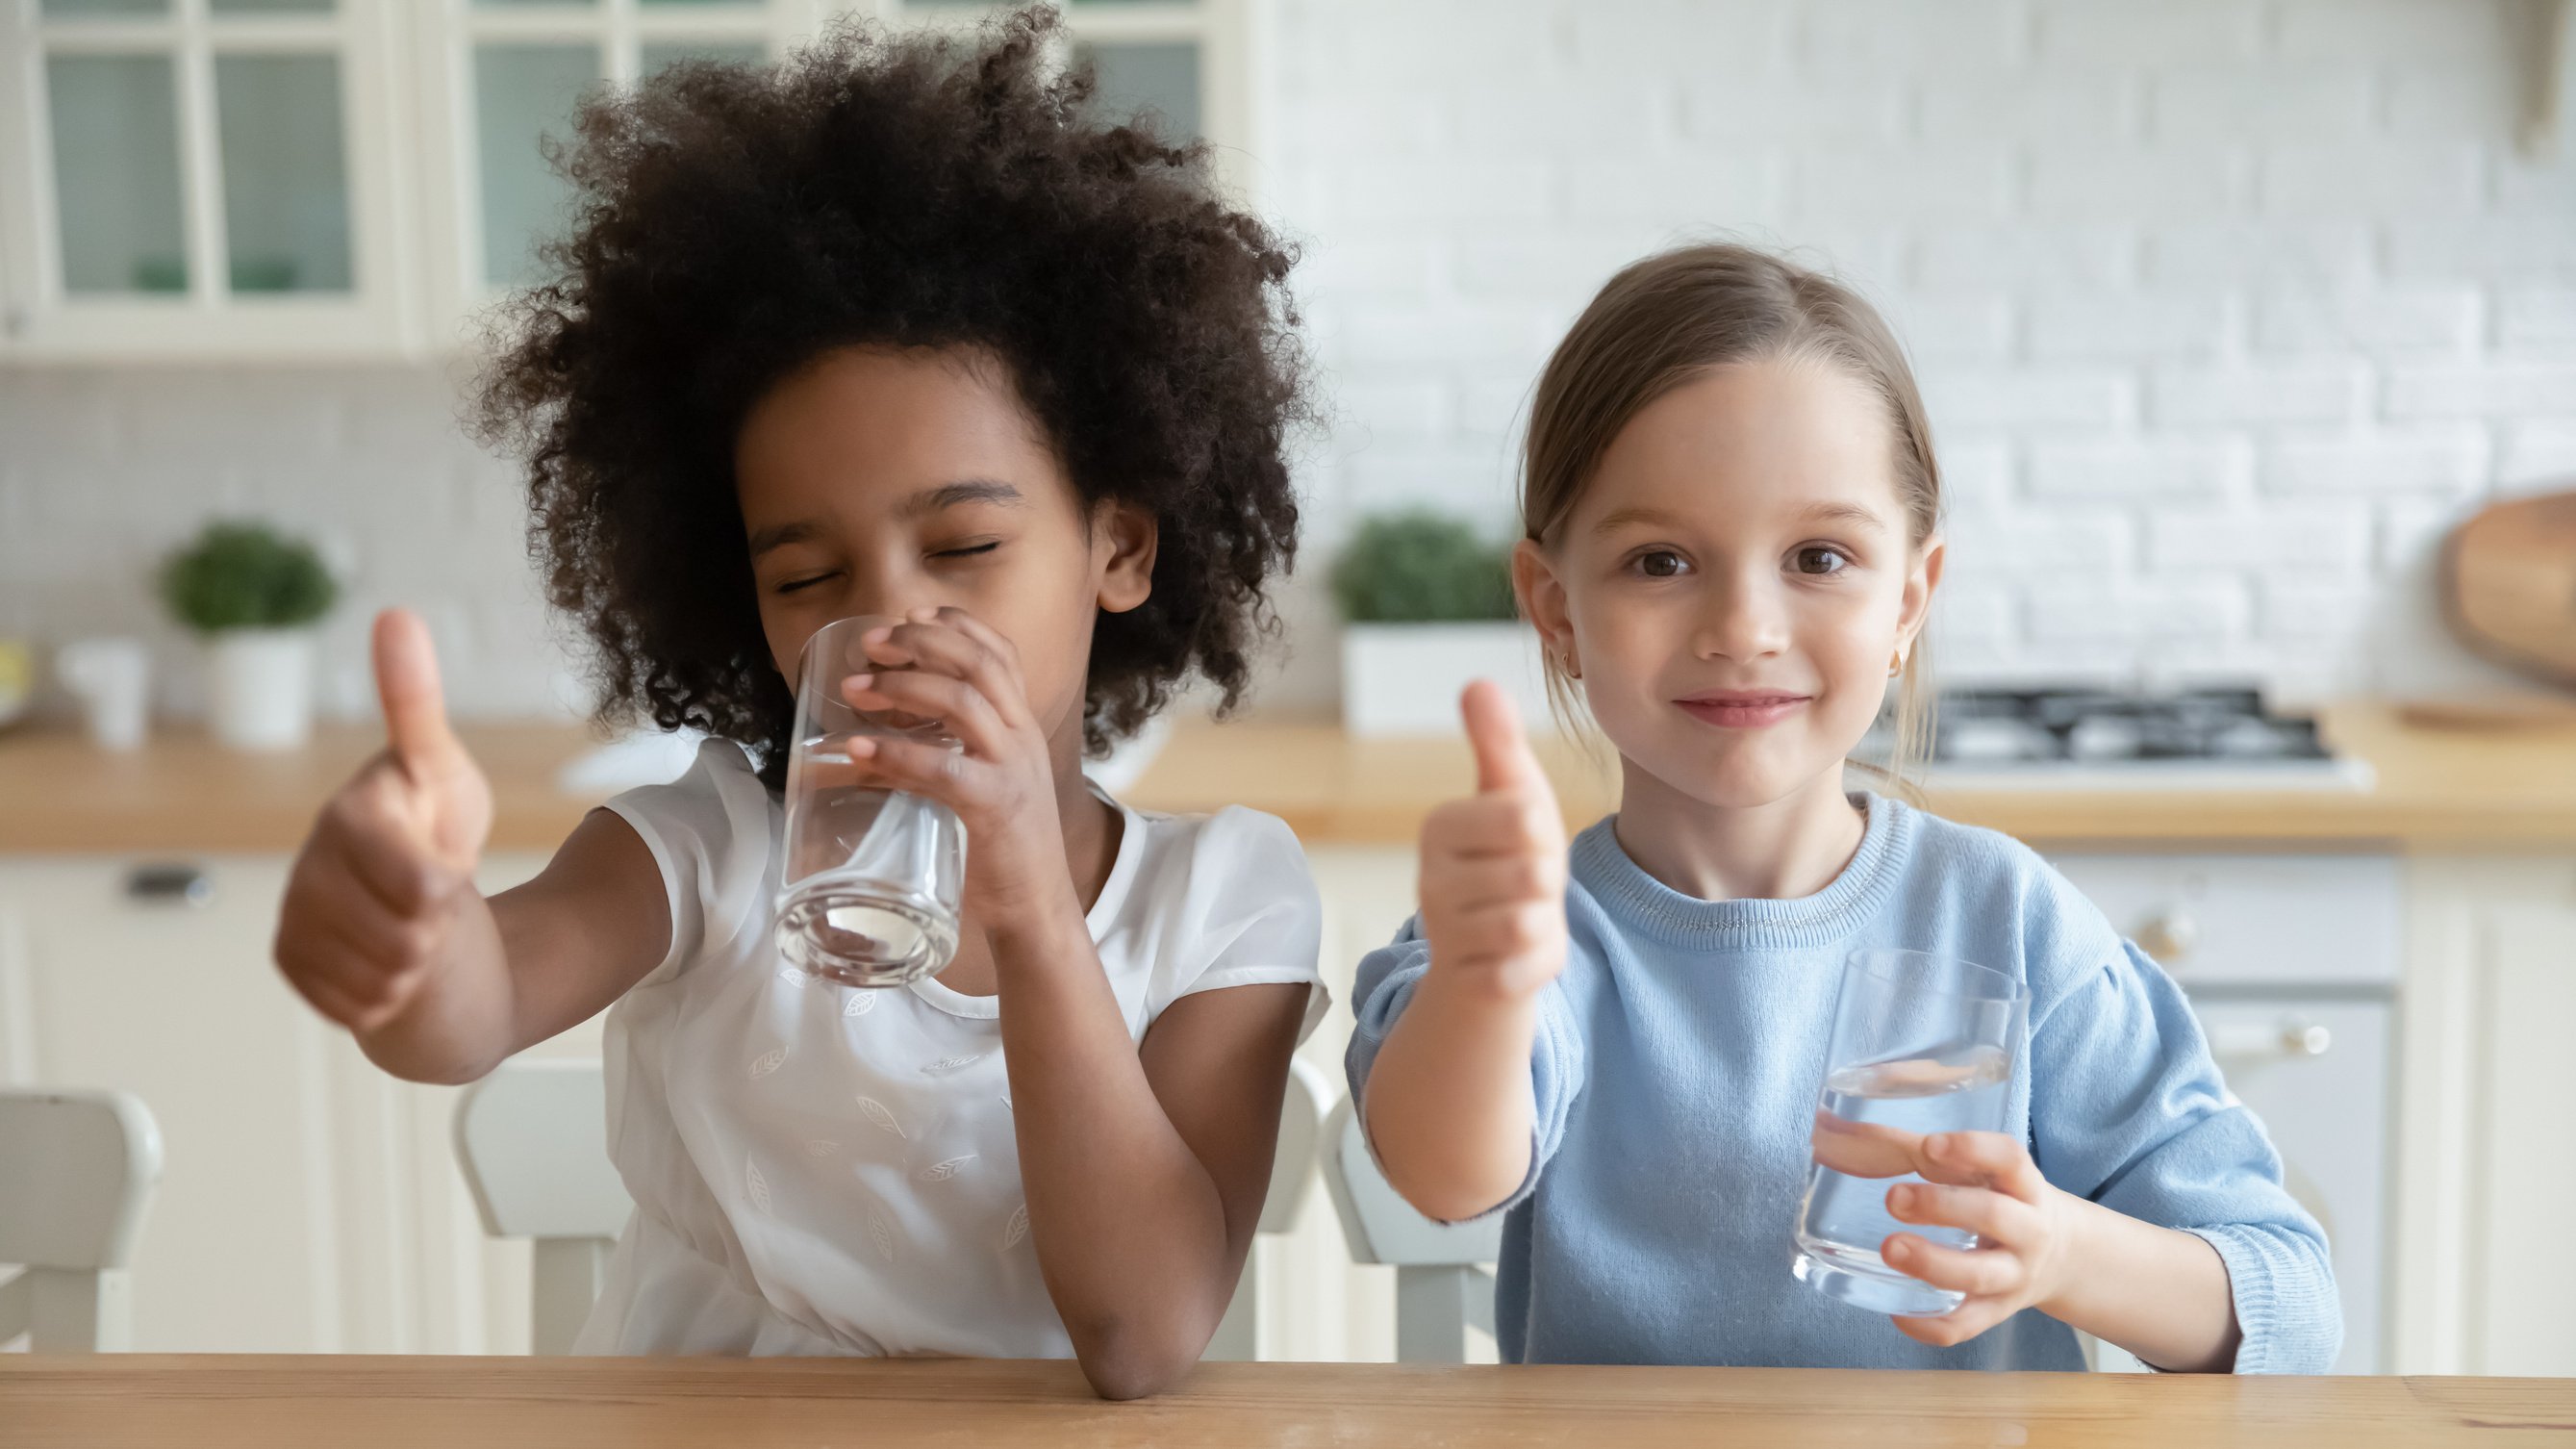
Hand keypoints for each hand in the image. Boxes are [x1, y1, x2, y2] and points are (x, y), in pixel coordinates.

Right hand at [274, 609, 493, 1032]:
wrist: (413, 894)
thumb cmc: (432, 822)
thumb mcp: (443, 767)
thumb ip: (416, 703)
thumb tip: (395, 616)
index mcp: (351, 814)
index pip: (425, 885)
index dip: (448, 887)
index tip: (445, 864)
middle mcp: (310, 864)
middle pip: (407, 941)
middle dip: (434, 928)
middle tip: (428, 899)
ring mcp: (295, 915)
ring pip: (383, 979)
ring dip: (413, 963)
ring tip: (408, 924)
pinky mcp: (290, 960)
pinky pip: (357, 1006)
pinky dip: (384, 993)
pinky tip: (381, 956)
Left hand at [834, 606, 1070, 921]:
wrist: (1038, 907)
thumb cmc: (1001, 850)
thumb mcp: (978, 788)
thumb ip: (936, 760)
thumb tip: (864, 750)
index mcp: (1022, 729)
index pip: (1001, 655)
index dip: (957, 624)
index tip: (912, 612)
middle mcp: (1022, 738)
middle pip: (980, 664)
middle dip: (921, 642)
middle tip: (872, 643)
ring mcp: (1012, 770)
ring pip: (963, 702)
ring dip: (902, 687)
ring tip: (855, 689)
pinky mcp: (995, 806)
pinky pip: (943, 768)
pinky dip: (896, 753)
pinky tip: (858, 748)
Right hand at [1417, 680, 1567, 1000]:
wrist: (1492, 948)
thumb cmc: (1507, 857)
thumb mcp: (1511, 793)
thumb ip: (1497, 741)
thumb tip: (1477, 681)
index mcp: (1438, 826)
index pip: (1524, 815)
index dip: (1543, 830)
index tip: (1524, 840)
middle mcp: (1430, 880)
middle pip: (1534, 872)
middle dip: (1548, 879)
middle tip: (1526, 883)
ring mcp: (1445, 934)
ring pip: (1530, 921)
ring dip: (1544, 920)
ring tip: (1522, 915)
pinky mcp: (1469, 981)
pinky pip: (1525, 969)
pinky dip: (1536, 964)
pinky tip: (1516, 956)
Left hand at [1875, 1130, 2079, 1345]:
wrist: (2063, 1257)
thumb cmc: (2001, 1199)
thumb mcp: (1978, 1171)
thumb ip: (1919, 1151)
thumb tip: (1838, 1128)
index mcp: (2024, 1185)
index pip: (2010, 1160)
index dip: (1973, 1150)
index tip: (1929, 1146)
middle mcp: (2028, 1230)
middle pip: (1993, 1215)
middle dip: (1941, 1206)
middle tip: (1893, 1199)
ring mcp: (2015, 1276)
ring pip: (1980, 1275)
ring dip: (1933, 1263)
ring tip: (1890, 1249)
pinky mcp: (1997, 1313)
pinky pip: (1966, 1327)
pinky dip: (1930, 1325)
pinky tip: (1896, 1313)